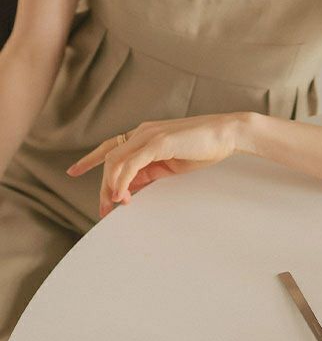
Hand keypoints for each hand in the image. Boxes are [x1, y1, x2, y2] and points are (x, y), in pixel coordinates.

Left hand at [66, 113, 241, 218]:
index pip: (111, 146)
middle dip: (102, 185)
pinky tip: (123, 195)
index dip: (90, 159)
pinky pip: (131, 163)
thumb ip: (149, 172)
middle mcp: (143, 132)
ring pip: (116, 161)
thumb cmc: (204, 147)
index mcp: (146, 135)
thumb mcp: (171, 163)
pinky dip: (123, 180)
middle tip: (104, 209)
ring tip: (113, 205)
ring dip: (111, 186)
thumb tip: (131, 187)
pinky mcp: (158, 142)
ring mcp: (149, 135)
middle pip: (110, 158)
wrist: (227, 133)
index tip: (74, 172)